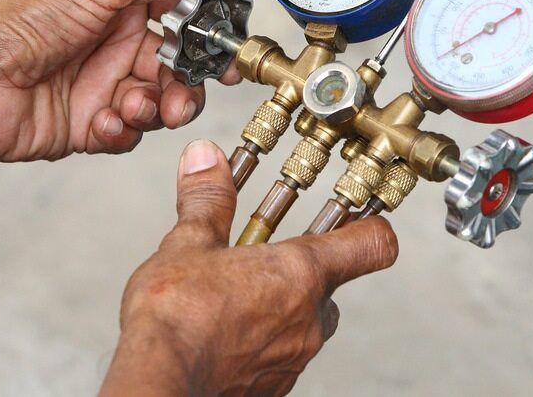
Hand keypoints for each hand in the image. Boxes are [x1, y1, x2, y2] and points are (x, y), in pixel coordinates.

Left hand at [0, 0, 246, 160]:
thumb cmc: (18, 21)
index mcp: (122, 3)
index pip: (184, 12)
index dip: (212, 31)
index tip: (231, 46)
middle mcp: (116, 43)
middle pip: (180, 66)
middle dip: (190, 82)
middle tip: (188, 91)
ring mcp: (104, 86)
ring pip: (161, 103)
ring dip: (158, 107)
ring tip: (137, 105)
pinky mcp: (90, 127)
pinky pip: (129, 134)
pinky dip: (124, 130)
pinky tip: (102, 120)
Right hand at [101, 140, 398, 395]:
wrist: (158, 381)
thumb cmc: (176, 319)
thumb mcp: (189, 243)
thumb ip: (208, 199)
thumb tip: (206, 158)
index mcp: (301, 273)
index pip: (374, 244)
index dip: (371, 225)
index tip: (360, 213)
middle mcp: (309, 319)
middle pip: (331, 285)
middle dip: (302, 270)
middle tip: (266, 257)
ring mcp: (294, 359)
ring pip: (304, 322)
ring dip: (280, 306)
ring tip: (236, 295)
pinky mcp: (273, 387)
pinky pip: (281, 354)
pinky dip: (263, 339)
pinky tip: (225, 330)